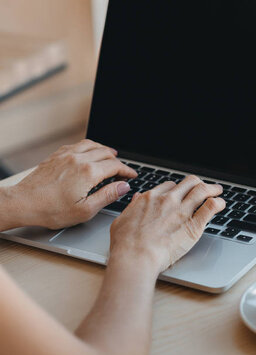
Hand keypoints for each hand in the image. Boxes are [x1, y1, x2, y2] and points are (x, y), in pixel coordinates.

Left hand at [8, 140, 136, 228]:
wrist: (24, 202)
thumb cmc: (52, 210)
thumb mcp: (85, 210)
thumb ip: (107, 196)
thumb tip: (123, 186)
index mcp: (89, 173)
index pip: (115, 166)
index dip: (127, 170)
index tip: (132, 175)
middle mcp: (79, 159)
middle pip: (106, 153)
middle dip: (118, 160)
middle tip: (123, 168)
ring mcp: (67, 155)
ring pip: (92, 144)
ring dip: (104, 149)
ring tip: (110, 155)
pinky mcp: (57, 155)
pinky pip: (77, 144)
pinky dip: (88, 146)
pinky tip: (88, 152)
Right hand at [110, 175, 224, 272]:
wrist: (136, 256)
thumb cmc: (125, 244)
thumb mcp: (122, 220)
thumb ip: (132, 207)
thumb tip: (136, 199)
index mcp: (150, 198)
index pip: (170, 186)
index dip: (177, 189)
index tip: (181, 193)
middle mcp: (168, 200)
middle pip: (188, 182)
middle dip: (197, 183)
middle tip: (203, 187)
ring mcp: (182, 211)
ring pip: (202, 190)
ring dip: (212, 188)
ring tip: (217, 190)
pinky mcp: (193, 225)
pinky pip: (210, 207)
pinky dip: (218, 203)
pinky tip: (220, 204)